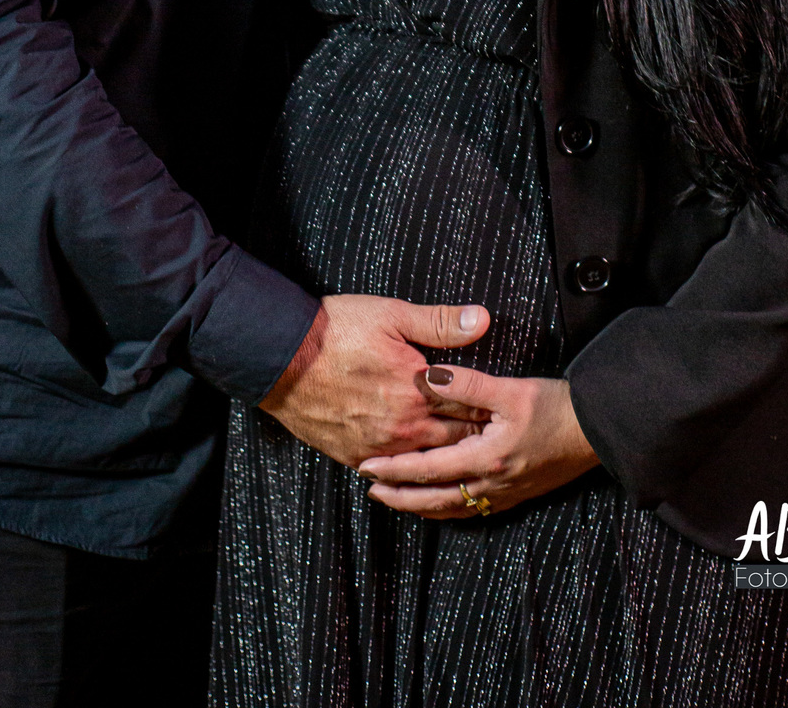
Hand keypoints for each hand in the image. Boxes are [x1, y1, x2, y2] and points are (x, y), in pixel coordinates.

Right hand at [258, 295, 490, 467]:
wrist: (280, 357)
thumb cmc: (336, 330)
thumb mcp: (391, 315)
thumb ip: (440, 322)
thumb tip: (482, 319)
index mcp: (418, 391)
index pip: (468, 408)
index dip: (489, 410)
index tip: (507, 414)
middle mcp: (403, 427)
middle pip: (453, 441)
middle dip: (473, 438)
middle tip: (495, 440)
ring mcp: (378, 447)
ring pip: (426, 462)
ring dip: (444, 458)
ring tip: (466, 460)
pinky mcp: (354, 456)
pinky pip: (392, 473)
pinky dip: (409, 471)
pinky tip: (421, 470)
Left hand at [357, 366, 599, 518]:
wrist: (596, 432)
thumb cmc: (555, 408)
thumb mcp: (511, 390)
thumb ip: (467, 385)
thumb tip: (428, 375)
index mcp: (485, 458)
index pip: (428, 469)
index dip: (395, 469)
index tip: (367, 466)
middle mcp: (491, 483)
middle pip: (434, 498)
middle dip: (400, 496)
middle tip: (371, 489)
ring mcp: (503, 493)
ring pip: (451, 509)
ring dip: (420, 505)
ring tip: (396, 499)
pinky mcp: (515, 494)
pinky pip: (471, 510)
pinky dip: (446, 509)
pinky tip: (439, 503)